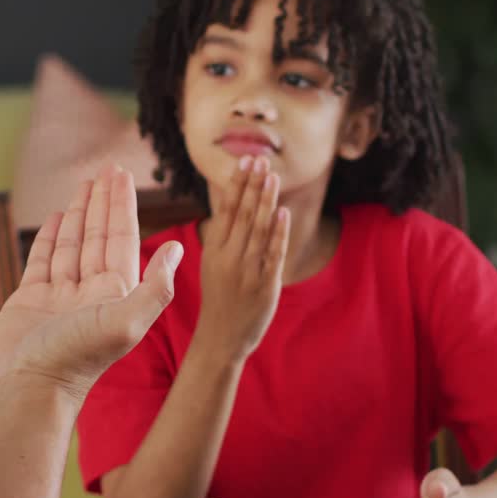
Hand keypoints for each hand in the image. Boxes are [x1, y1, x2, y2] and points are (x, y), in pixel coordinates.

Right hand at [0, 165, 183, 400]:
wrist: (29, 390)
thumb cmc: (77, 358)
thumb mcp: (125, 320)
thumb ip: (155, 285)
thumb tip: (180, 247)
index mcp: (115, 293)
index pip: (120, 238)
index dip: (121, 205)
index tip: (120, 174)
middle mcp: (89, 292)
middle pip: (98, 236)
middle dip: (102, 202)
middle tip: (105, 168)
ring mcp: (59, 296)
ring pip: (72, 245)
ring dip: (78, 214)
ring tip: (82, 185)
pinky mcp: (30, 301)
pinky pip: (43, 261)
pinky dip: (50, 238)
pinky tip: (55, 218)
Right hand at [196, 156, 290, 359]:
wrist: (220, 338)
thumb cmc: (220, 298)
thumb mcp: (213, 265)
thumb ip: (224, 237)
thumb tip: (232, 204)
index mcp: (214, 250)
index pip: (226, 210)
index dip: (236, 184)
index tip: (244, 161)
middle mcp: (228, 258)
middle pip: (242, 215)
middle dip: (252, 185)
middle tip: (260, 159)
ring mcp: (247, 272)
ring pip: (257, 230)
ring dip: (265, 202)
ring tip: (273, 177)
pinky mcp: (265, 286)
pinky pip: (272, 255)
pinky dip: (278, 233)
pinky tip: (283, 213)